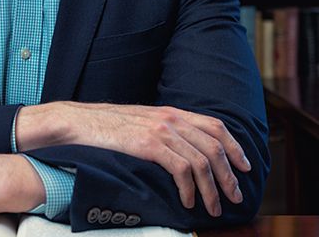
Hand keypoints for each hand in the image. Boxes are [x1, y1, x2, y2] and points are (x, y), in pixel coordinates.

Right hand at [16, 102, 250, 217]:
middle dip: (229, 175)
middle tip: (234, 197)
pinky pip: (181, 169)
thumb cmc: (105, 127)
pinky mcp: (147, 144)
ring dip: (212, 189)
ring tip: (213, 208)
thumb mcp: (139, 123)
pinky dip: (190, 189)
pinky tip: (187, 202)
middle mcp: (169, 117)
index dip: (234, 146)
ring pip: (201, 161)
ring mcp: (158, 130)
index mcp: (170, 111)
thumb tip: (181, 151)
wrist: (76, 123)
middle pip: (214, 145)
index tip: (244, 166)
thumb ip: (161, 131)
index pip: (214, 125)